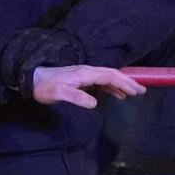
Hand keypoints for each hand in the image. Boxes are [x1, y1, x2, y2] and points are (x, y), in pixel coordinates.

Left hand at [31, 65, 145, 108]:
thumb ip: (76, 97)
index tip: (136, 91)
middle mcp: (87, 71)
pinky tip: (117, 94)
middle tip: (142, 90)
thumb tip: (95, 103)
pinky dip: (112, 86)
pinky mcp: (81, 79)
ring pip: (108, 77)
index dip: (124, 83)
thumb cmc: (45, 88)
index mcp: (84, 73)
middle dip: (128, 81)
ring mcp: (84, 74)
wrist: (32, 79)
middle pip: (112, 74)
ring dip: (122, 84)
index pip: (109, 76)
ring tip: (135, 92)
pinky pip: (101, 81)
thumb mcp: (59, 94)